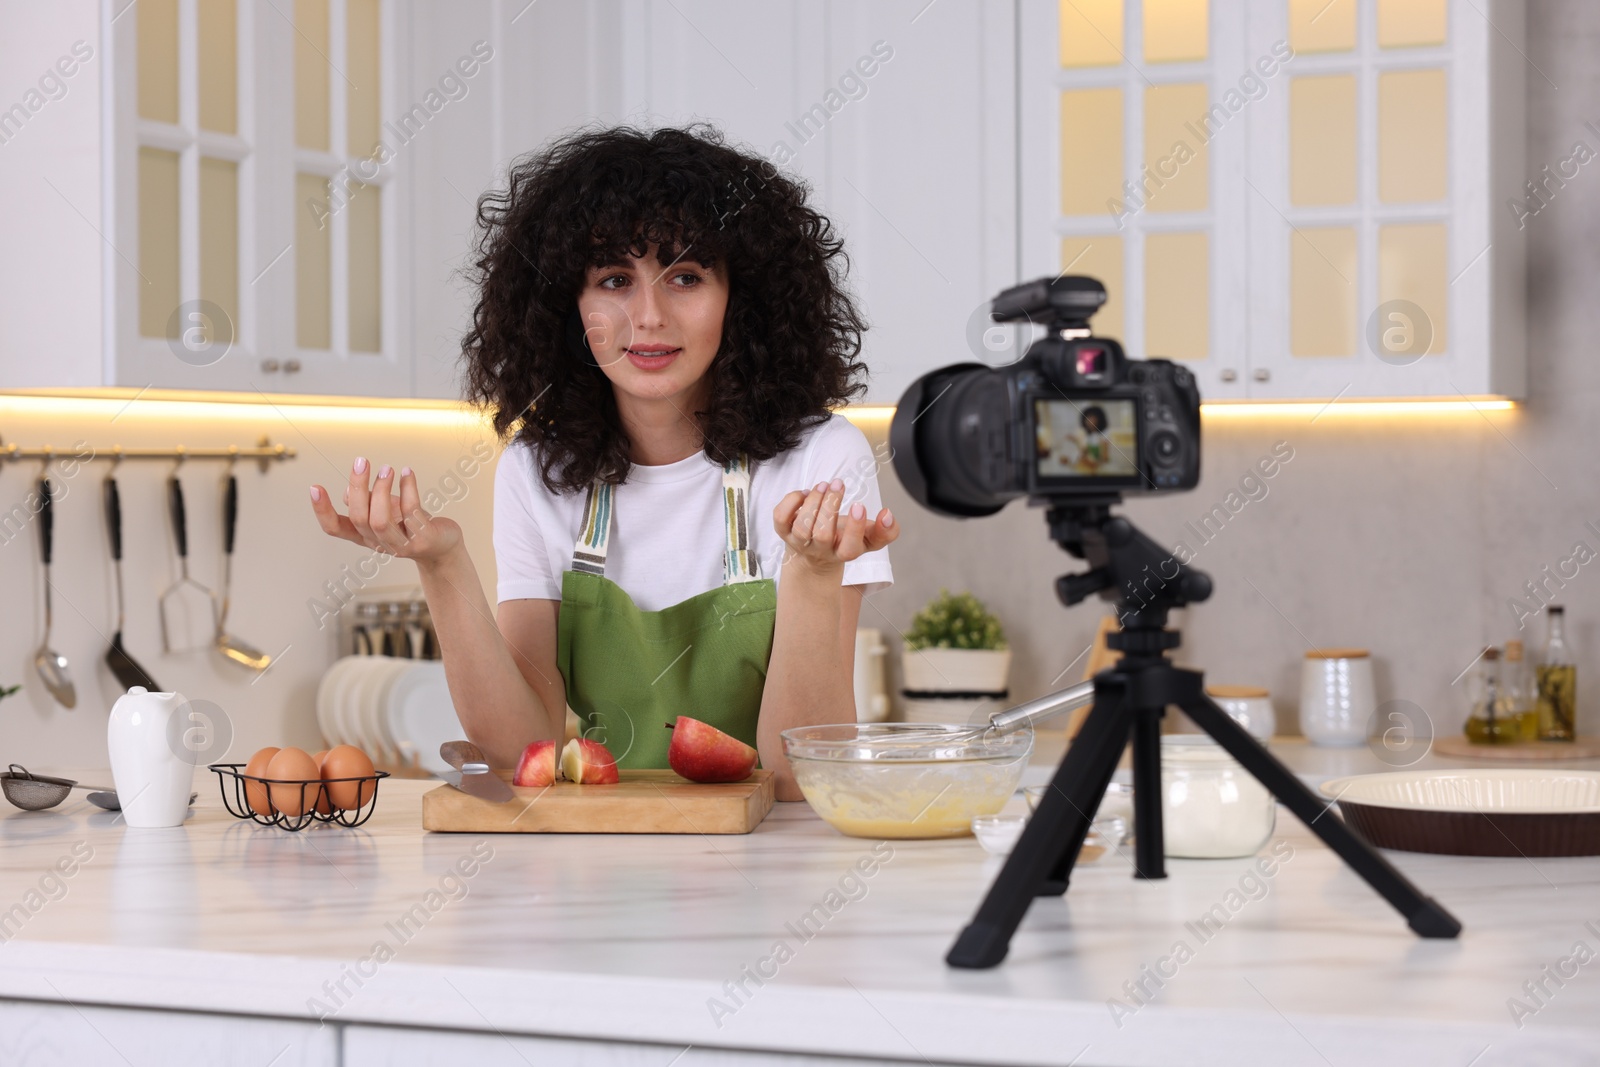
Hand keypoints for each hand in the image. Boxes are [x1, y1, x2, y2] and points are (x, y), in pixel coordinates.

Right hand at [309, 457, 461, 564]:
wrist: (443, 547)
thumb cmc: (409, 524)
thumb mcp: (384, 511)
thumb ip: (365, 502)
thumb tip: (349, 490)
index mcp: (363, 536)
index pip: (334, 529)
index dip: (322, 511)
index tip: (314, 487)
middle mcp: (379, 542)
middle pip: (359, 518)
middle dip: (358, 488)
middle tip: (361, 462)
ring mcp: (401, 544)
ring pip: (380, 520)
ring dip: (381, 490)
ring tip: (387, 469)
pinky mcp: (422, 538)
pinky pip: (412, 511)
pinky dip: (408, 488)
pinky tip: (407, 472)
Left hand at [773, 478, 897, 573]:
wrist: (814, 555)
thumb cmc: (844, 539)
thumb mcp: (869, 538)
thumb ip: (886, 530)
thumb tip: (888, 514)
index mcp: (844, 553)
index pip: (850, 548)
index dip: (855, 528)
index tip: (859, 506)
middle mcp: (820, 551)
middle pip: (822, 534)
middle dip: (830, 505)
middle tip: (838, 484)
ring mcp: (799, 543)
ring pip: (802, 527)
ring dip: (813, 501)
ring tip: (823, 485)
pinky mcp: (783, 532)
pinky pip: (780, 518)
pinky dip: (791, 501)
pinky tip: (804, 494)